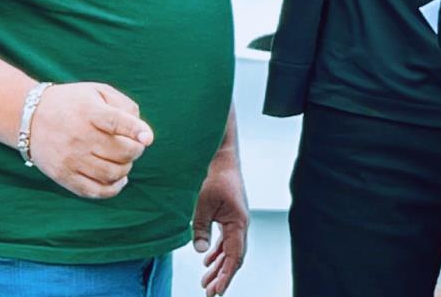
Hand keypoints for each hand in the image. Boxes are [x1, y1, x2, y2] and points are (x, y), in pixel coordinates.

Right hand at [25, 82, 153, 199]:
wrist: (27, 117)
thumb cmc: (72, 103)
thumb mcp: (97, 91)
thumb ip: (124, 105)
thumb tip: (142, 132)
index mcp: (89, 112)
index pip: (117, 122)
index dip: (136, 131)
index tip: (148, 138)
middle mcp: (79, 136)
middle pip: (120, 152)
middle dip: (136, 151)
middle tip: (135, 146)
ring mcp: (70, 158)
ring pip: (112, 173)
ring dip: (126, 168)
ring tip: (124, 160)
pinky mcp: (63, 176)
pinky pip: (94, 191)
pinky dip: (113, 189)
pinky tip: (119, 180)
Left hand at [191, 155, 248, 295]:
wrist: (221, 158)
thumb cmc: (213, 177)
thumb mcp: (202, 204)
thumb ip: (200, 228)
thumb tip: (200, 251)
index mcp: (239, 222)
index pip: (234, 256)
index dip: (226, 275)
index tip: (217, 291)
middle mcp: (241, 224)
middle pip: (234, 256)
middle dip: (222, 276)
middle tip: (210, 293)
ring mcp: (236, 220)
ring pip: (230, 250)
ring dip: (219, 266)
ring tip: (206, 282)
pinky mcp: (230, 216)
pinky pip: (226, 240)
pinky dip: (218, 252)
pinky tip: (207, 261)